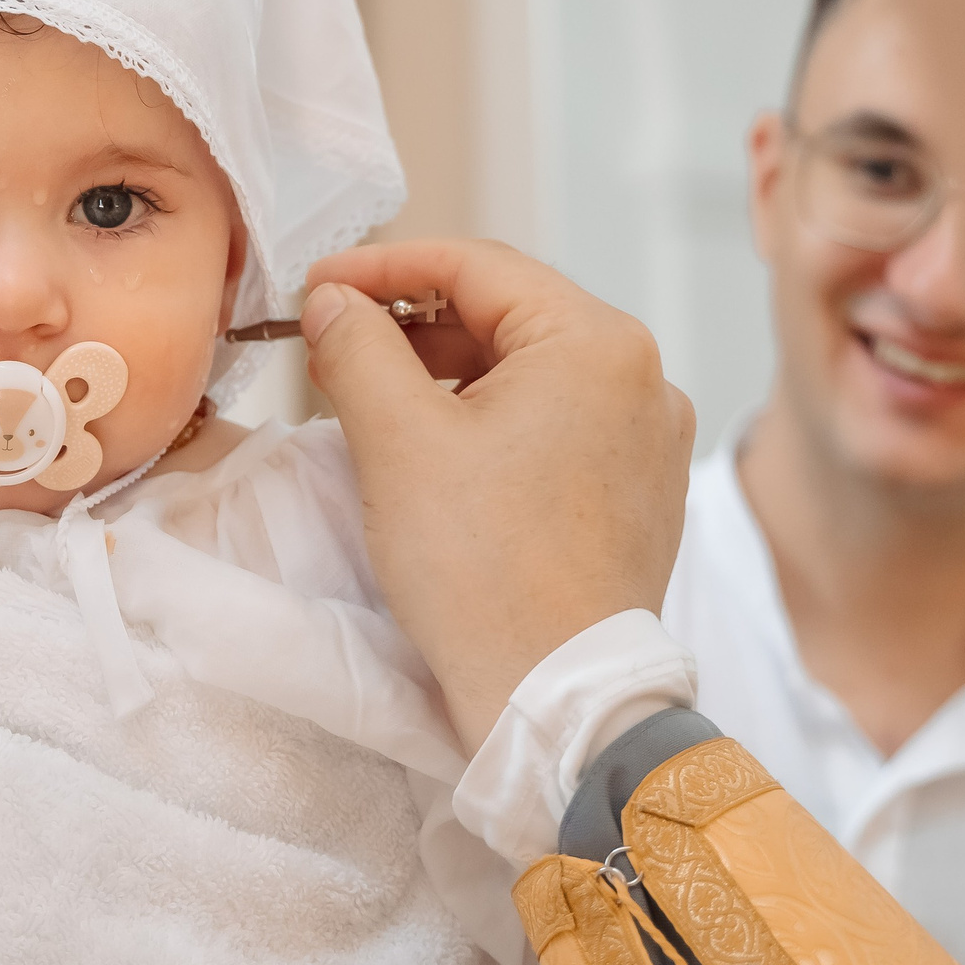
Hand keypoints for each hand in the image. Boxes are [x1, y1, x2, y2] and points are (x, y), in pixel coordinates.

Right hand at [302, 239, 693, 751]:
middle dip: (411, 325)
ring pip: (529, 372)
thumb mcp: (398, 440)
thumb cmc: (483, 568)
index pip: (476, 266)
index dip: (383, 269)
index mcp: (598, 343)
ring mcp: (648, 439)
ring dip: (445, 373)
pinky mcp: (638, 492)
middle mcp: (643, 377)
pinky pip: (555, 425)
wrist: (557, 698)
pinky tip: (433, 450)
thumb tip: (334, 301)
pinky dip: (489, 421)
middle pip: (506, 315)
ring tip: (370, 399)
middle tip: (331, 346)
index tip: (315, 288)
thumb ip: (359, 346)